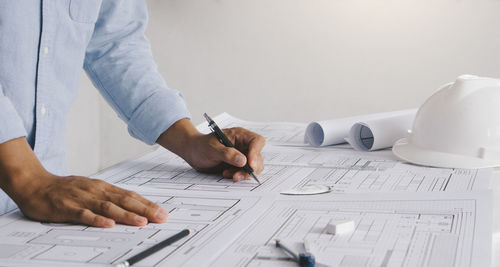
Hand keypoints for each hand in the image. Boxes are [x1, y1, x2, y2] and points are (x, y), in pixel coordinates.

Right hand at [15, 174, 167, 227]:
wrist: (35, 183)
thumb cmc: (65, 189)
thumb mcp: (91, 189)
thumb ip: (109, 198)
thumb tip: (132, 206)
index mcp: (103, 187)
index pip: (130, 196)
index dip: (147, 204)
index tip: (162, 212)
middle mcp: (96, 191)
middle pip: (124, 200)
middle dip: (145, 209)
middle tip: (160, 217)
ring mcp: (82, 198)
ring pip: (108, 207)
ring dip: (126, 215)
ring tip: (141, 222)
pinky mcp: (67, 207)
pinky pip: (84, 214)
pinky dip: (97, 219)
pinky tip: (108, 224)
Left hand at [157, 119, 265, 181]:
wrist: (192, 153)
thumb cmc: (200, 145)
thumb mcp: (212, 148)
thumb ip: (227, 154)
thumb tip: (243, 160)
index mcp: (240, 135)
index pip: (256, 142)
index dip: (256, 153)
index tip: (250, 165)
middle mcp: (243, 145)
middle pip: (257, 157)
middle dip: (250, 168)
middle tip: (238, 176)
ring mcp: (241, 155)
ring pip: (253, 167)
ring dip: (243, 174)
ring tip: (228, 174)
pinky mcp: (237, 165)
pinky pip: (244, 172)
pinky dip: (238, 175)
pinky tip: (226, 174)